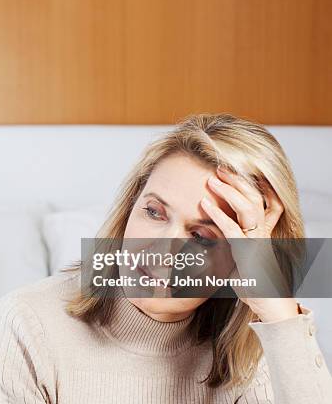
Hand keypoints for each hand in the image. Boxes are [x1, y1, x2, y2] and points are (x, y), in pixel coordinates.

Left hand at [200, 167, 298, 322]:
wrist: (269, 305)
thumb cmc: (253, 285)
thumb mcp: (239, 259)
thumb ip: (228, 246)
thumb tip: (207, 238)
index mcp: (263, 231)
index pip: (263, 201)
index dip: (253, 184)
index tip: (235, 172)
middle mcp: (263, 232)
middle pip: (256, 197)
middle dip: (238, 180)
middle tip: (220, 167)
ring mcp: (258, 240)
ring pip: (248, 207)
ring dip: (228, 191)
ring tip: (212, 179)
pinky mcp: (248, 252)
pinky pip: (233, 228)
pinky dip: (217, 214)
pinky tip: (204, 205)